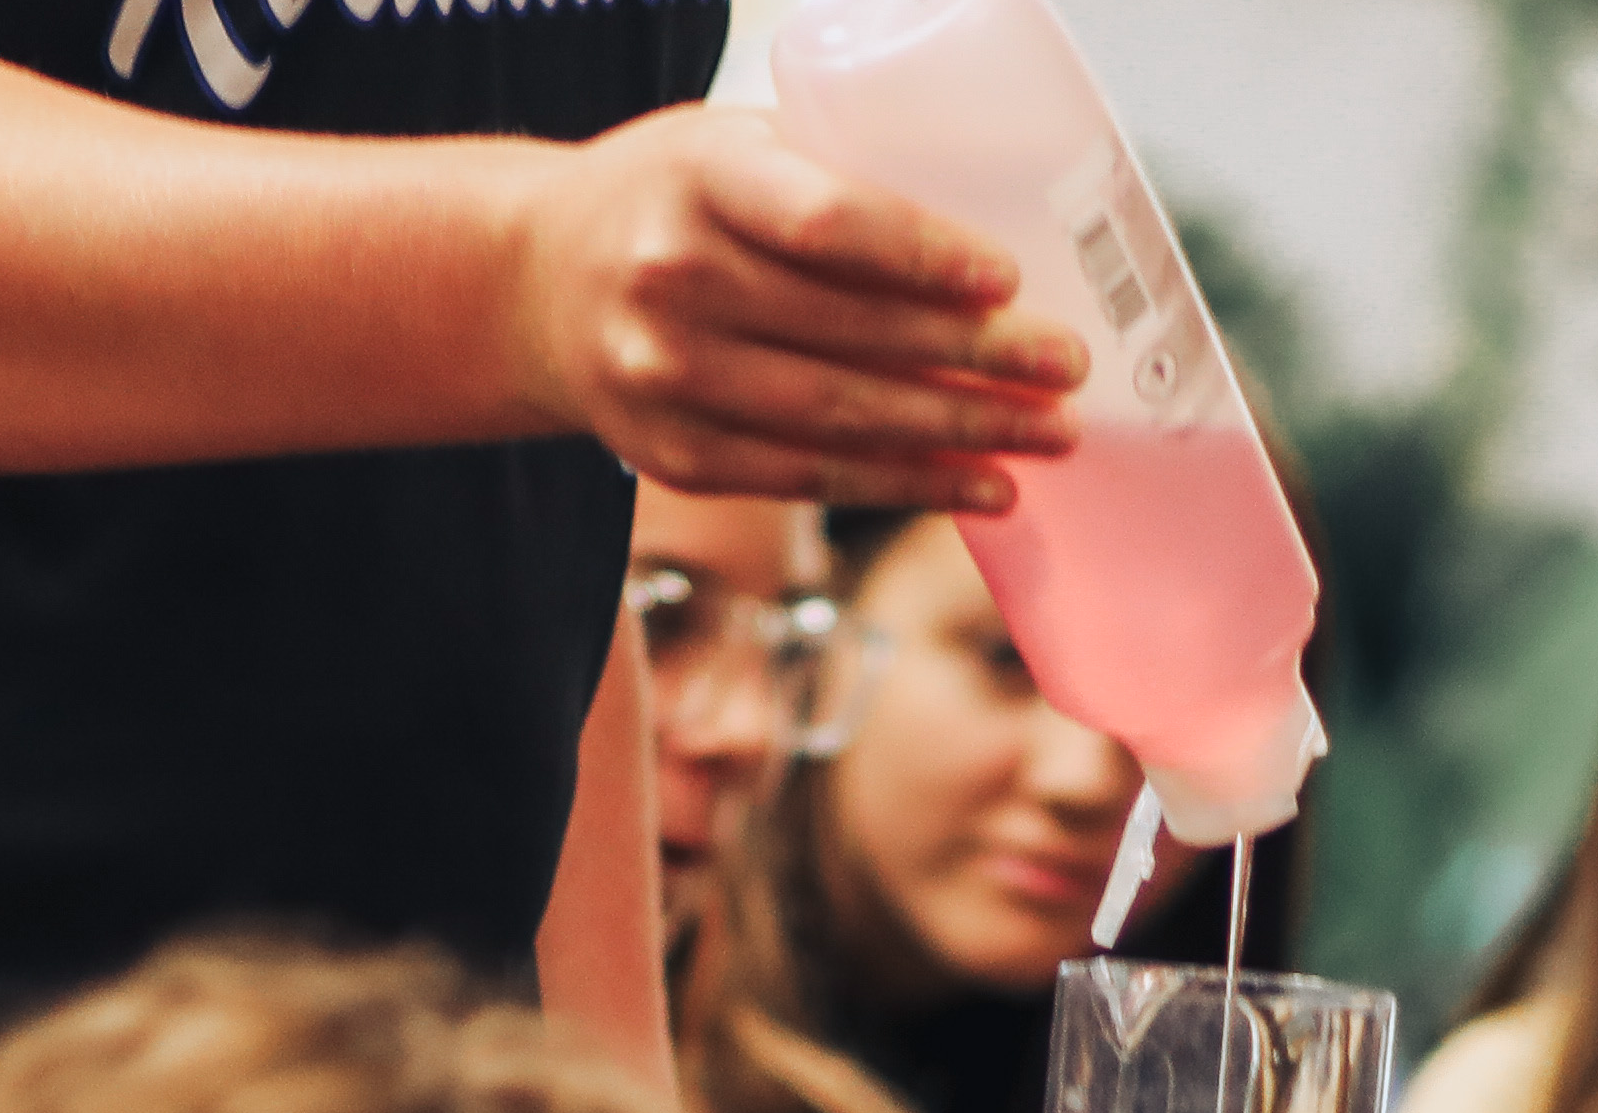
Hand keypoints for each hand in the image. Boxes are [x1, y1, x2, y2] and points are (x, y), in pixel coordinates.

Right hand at [503, 103, 1085, 510]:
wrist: (532, 281)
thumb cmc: (674, 197)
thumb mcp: (732, 143)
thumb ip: (833, 171)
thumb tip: (1002, 217)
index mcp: (701, 177)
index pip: (826, 220)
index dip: (922, 254)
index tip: (1007, 277)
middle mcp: (670, 278)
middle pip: (849, 332)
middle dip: (976, 358)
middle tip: (1065, 369)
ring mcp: (663, 376)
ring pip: (837, 417)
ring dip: (957, 432)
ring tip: (1046, 436)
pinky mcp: (671, 454)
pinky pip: (807, 477)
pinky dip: (903, 484)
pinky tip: (978, 482)